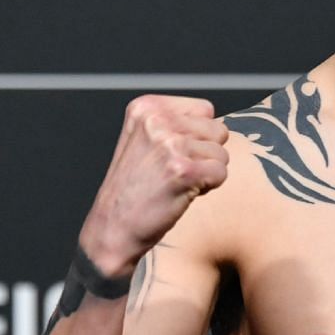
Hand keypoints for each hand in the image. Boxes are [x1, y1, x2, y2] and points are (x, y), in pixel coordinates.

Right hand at [78, 96, 229, 276]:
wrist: (113, 226)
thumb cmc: (134, 188)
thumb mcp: (145, 140)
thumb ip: (177, 124)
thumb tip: (218, 123)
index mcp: (146, 108)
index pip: (205, 109)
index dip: (197, 136)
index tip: (171, 153)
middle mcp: (157, 121)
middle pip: (217, 130)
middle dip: (204, 154)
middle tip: (173, 171)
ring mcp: (170, 145)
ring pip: (221, 153)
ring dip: (206, 172)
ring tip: (175, 182)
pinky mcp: (184, 171)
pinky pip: (221, 173)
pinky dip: (208, 187)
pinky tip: (181, 192)